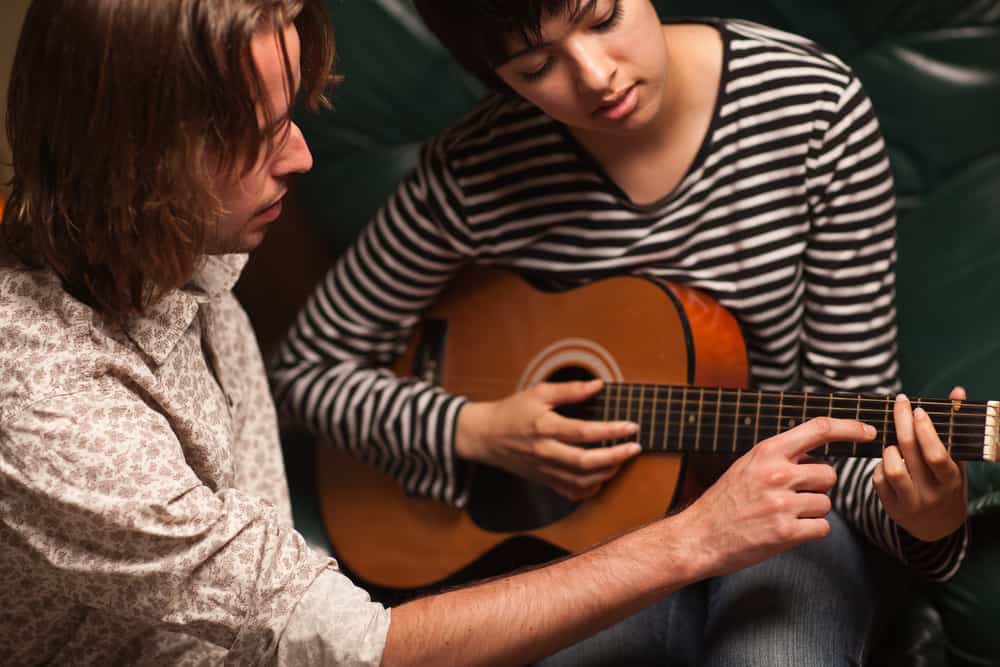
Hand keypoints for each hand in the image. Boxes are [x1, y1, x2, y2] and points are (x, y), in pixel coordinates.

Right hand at [455, 380, 640, 499]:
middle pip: (586, 462)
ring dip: (608, 472)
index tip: (631, 426)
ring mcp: (544, 470)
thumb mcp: (538, 393)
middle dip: (616, 456)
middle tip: (635, 448)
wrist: (486, 436)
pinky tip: (602, 476)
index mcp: (544, 427)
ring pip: (582, 480)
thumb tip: (598, 385)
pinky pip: (572, 492)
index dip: (611, 430)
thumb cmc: (512, 412)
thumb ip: (569, 390)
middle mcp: (545, 452)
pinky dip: (591, 488)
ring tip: (622, 459)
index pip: (584, 432)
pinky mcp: (544, 481)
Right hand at [678, 417, 875, 576]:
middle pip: (829, 474)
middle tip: (792, 495)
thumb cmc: (724, 501)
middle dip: (818, 486)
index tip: (868, 431)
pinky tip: (785, 530)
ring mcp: (781, 504)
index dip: (849, 427)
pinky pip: (821, 528)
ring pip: (826, 503)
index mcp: (767, 452)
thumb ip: (780, 457)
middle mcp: (776, 474)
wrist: (699, 536)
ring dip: (812, 511)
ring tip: (782, 514)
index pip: (818, 429)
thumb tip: (816, 453)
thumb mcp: (747, 466)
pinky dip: (809, 531)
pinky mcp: (785, 532)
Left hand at [872, 389, 967, 541]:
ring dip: (888, 449)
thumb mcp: (956, 460)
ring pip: (892, 469)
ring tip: (893, 442)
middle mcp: (931, 493)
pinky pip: (878, 480)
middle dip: (902, 423)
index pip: (937, 455)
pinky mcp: (891, 508)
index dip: (925, 431)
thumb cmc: (946, 483)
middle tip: (899, 402)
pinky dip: (880, 466)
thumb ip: (954, 427)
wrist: (938, 526)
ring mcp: (910, 502)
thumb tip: (958, 391)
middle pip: (910, 454)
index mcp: (950, 480)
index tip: (918, 410)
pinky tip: (888, 461)